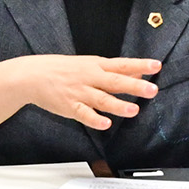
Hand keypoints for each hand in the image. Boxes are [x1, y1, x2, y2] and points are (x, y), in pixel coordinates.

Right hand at [16, 53, 159, 131]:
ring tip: (133, 110)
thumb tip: (137, 73)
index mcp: (96, 65)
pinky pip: (84, 114)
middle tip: (152, 90)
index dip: (140, 65)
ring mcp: (79, 92)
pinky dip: (95, 119)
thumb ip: (113, 70)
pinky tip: (106, 124)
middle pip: (115, 82)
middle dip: (134, 87)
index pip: (122, 64)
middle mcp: (90, 77)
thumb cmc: (62, 69)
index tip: (156, 66)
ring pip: (102, 99)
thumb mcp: (89, 64)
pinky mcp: (70, 107)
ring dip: (118, 105)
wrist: (32, 75)